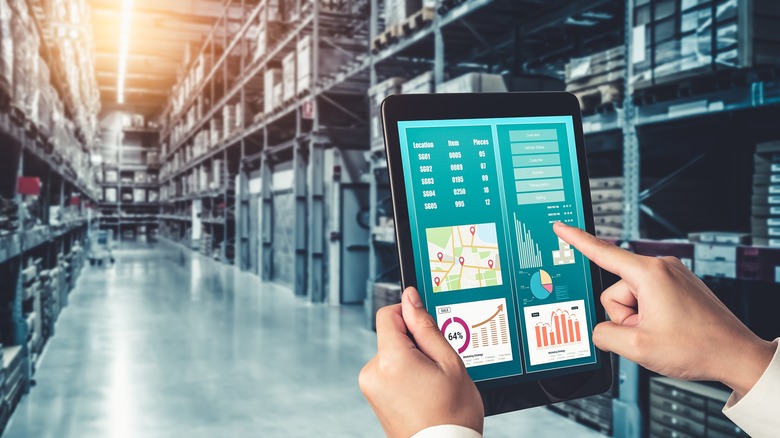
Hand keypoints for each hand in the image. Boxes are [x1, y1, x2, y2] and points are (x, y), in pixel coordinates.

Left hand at [359, 287, 483, 436]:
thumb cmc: (452, 415)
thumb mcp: (449, 363)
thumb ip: (426, 327)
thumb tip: (411, 298)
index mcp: (390, 359)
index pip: (388, 314)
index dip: (409, 314)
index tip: (427, 327)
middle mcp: (373, 372)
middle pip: (391, 335)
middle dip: (414, 343)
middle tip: (437, 366)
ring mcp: (371, 387)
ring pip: (392, 354)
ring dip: (411, 360)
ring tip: (431, 384)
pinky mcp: (374, 397)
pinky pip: (389, 372)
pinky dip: (404, 376)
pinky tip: (422, 392)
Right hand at [554, 222, 776, 398]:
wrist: (736, 356)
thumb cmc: (698, 347)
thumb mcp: (637, 348)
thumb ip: (603, 335)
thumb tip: (599, 330)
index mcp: (649, 274)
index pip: (601, 252)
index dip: (576, 239)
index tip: (561, 227)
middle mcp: (662, 267)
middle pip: (616, 290)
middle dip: (624, 316)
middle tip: (648, 334)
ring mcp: (672, 276)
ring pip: (631, 297)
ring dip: (638, 319)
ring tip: (663, 333)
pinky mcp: (679, 286)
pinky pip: (648, 299)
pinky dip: (650, 316)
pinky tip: (669, 329)